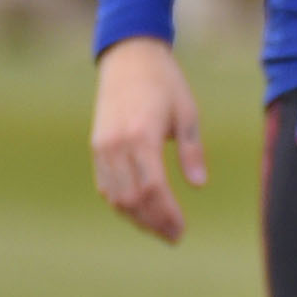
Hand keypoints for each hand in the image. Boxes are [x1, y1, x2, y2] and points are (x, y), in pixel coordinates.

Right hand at [90, 37, 206, 243]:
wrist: (129, 59)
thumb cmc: (166, 84)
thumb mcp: (188, 114)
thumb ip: (192, 151)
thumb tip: (199, 185)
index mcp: (142, 137)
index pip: (152, 188)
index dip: (166, 214)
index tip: (181, 230)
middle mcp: (116, 146)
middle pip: (131, 198)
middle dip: (152, 222)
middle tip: (174, 237)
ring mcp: (102, 147)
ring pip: (115, 196)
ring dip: (136, 217)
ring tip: (160, 228)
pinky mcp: (97, 147)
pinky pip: (105, 184)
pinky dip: (121, 202)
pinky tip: (140, 210)